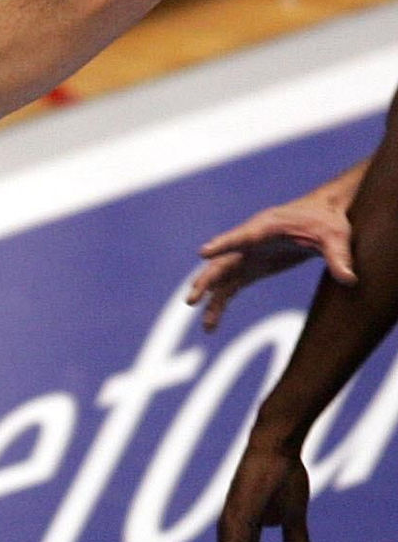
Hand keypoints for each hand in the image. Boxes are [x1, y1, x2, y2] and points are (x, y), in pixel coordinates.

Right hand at [188, 188, 356, 331]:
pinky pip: (229, 289)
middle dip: (206, 281)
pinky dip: (219, 304)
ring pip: (221, 279)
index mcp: (266, 227)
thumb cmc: (327, 220)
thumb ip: (339, 256)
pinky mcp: (250, 269)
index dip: (223, 245)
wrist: (322, 215)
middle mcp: (249, 242)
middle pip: (223, 262)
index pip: (242, 237)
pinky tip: (211, 325)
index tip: (204, 253)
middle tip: (192, 299)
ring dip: (210, 299)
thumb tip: (349, 279)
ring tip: (207, 326)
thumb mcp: (336, 236)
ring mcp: (246, 256)